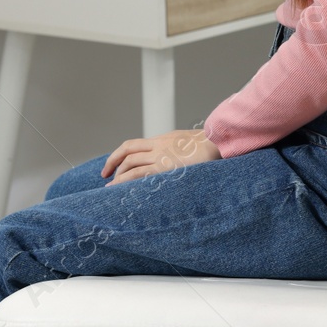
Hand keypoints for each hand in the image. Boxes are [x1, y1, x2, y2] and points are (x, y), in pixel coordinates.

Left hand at [101, 129, 220, 185]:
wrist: (220, 142)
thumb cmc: (213, 146)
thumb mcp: (195, 144)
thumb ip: (185, 150)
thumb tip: (188, 159)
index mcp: (166, 138)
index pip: (137, 144)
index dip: (123, 153)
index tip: (117, 163)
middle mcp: (159, 144)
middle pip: (128, 149)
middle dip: (113, 161)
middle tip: (106, 173)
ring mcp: (160, 154)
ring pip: (129, 161)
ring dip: (117, 174)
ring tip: (109, 186)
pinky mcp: (163, 166)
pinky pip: (137, 172)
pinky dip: (124, 180)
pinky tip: (117, 188)